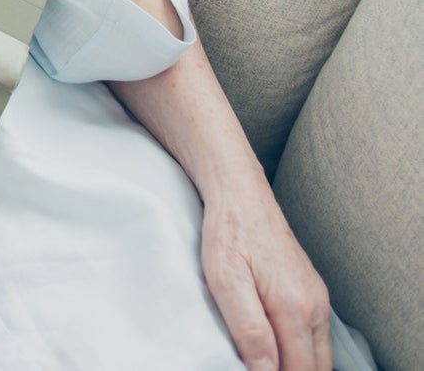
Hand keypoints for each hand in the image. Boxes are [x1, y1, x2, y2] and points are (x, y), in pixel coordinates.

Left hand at [200, 188, 330, 370]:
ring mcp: (317, 298)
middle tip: (256, 366)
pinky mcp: (312, 291)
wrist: (240, 192)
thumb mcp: (226, 280)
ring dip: (298, 366)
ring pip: (319, 355)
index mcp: (295, 307)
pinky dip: (301, 350)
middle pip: (315, 368)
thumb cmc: (228, 232)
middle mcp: (315, 305)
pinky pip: (315, 336)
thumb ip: (249, 329)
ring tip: (264, 360)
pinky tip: (277, 347)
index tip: (251, 370)